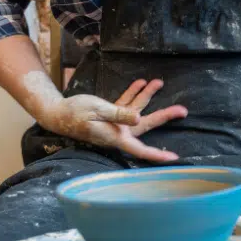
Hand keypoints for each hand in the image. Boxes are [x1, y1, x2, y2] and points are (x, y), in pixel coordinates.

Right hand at [36, 79, 186, 162]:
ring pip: (136, 110)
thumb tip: (139, 118)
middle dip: (164, 116)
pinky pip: (125, 104)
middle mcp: (118, 132)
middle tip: (183, 110)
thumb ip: (119, 113)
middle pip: (146, 125)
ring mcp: (115, 123)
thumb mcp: (97, 111)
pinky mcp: (109, 115)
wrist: (57, 112)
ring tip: (159, 82)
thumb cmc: (74, 114)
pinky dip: (133, 93)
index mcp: (115, 137)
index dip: (157, 155)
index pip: (140, 149)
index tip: (173, 158)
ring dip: (147, 96)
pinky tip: (142, 83)